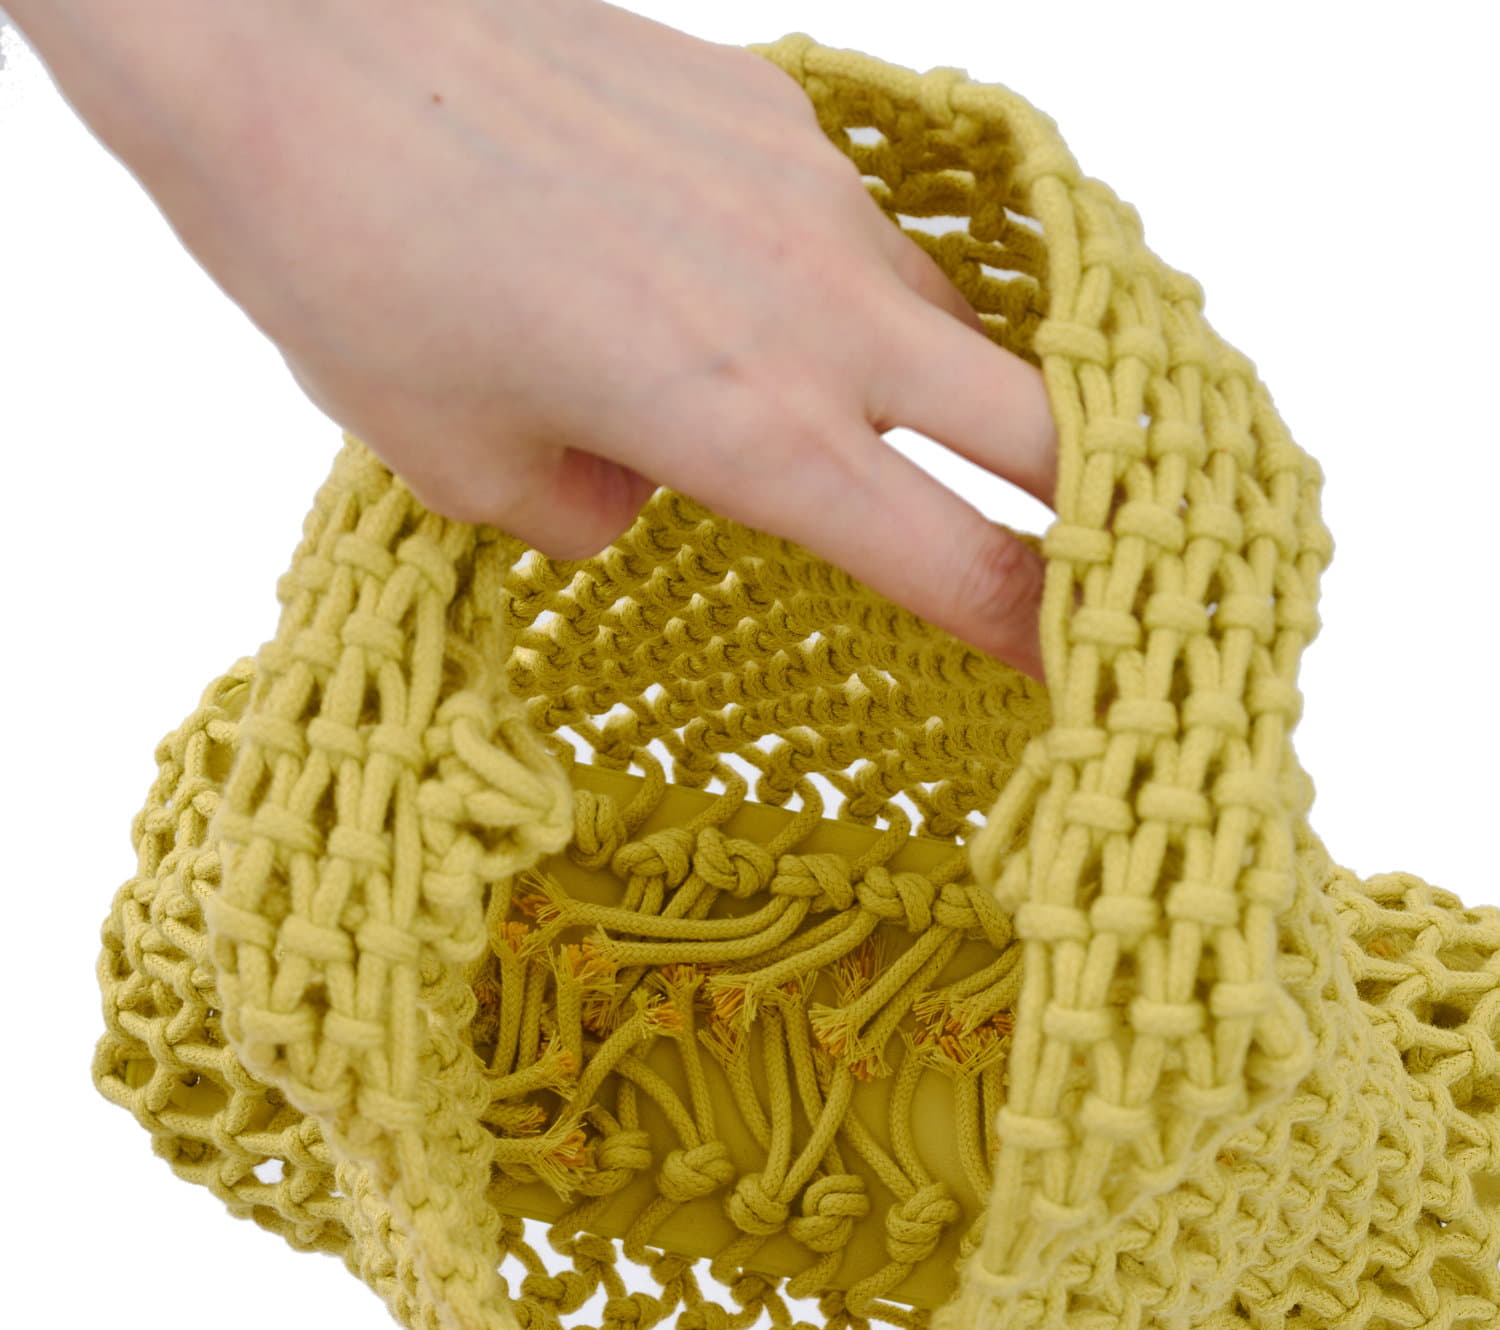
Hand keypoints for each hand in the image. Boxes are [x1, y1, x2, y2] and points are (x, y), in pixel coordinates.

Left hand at [90, 0, 1057, 678]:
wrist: (290, 27)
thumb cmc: (356, 267)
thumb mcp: (465, 467)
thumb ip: (596, 515)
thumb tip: (645, 490)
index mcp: (748, 431)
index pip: (959, 563)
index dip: (1043, 636)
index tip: (1086, 678)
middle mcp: (819, 313)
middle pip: (1048, 426)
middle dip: (1102, 512)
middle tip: (1107, 565)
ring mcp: (813, 194)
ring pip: (956, 324)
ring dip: (962, 398)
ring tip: (915, 442)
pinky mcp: (778, 109)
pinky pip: (866, 233)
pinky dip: (852, 299)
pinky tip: (769, 305)